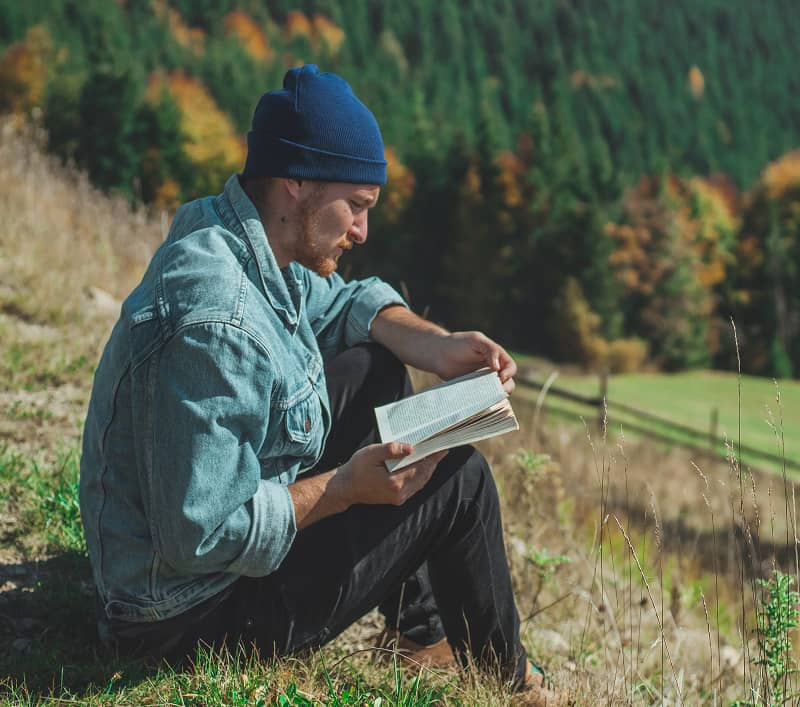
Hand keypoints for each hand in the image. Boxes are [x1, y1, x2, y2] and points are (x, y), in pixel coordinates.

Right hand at [333, 443, 447, 506]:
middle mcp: (400, 492)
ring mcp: (399, 498)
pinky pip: (415, 487)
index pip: (421, 467)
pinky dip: (421, 476)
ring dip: (428, 469)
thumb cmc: (356, 468)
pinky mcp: (397, 499)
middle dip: (433, 462)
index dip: (433, 457)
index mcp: (395, 481)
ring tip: (434, 455)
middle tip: (441, 448)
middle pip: (424, 475)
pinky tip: (422, 466)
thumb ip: (391, 449)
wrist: (345, 488)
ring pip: (421, 482)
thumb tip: (411, 448)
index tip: (443, 447)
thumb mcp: (371, 453)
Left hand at [433, 331, 516, 393]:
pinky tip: (480, 402)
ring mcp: (482, 381)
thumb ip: (490, 350)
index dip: (509, 373)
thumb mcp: (476, 340)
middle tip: (498, 390)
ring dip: (496, 396)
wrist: (438, 354)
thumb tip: (498, 367)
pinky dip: (484, 401)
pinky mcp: (473, 389)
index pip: (510, 366)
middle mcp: (491, 370)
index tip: (501, 377)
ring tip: (490, 397)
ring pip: (496, 392)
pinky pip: (482, 397)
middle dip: (506, 387)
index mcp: (496, 356)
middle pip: (508, 382)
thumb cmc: (457, 343)